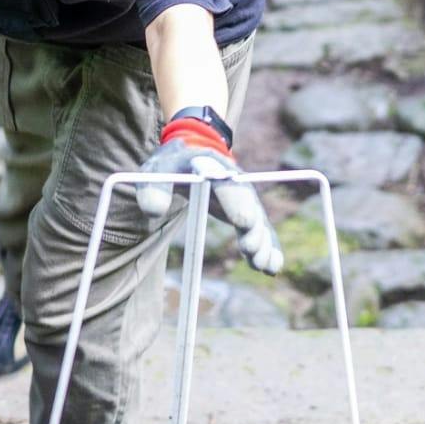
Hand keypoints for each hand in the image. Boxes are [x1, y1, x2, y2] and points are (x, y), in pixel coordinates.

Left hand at [135, 138, 283, 276]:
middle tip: (251, 248)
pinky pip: (260, 228)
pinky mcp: (247, 209)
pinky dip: (267, 246)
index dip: (235, 200)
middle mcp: (232, 177)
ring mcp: (242, 194)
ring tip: (262, 265)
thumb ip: (152, 188)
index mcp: (209, 163)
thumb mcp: (154, 171)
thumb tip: (154, 210)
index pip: (224, 180)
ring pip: (256, 216)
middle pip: (246, 201)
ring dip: (261, 241)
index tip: (243, 222)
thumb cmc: (170, 166)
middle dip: (252, 224)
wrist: (189, 156)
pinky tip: (271, 267)